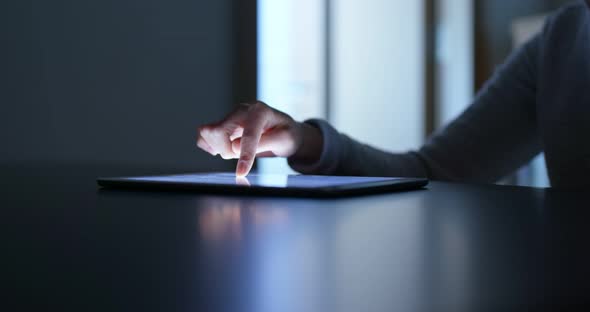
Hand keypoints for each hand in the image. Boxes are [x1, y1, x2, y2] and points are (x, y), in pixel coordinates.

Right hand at [197, 101, 321, 175]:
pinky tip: (222, 150)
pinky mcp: (222, 125)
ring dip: (219, 148)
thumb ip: (263, 143)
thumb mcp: (284, 140)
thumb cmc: (286, 135)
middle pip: (219, 131)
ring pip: (208, 133)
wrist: (284, 130)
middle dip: (227, 150)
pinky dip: (210, 146)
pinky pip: (204, 135)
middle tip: (242, 158)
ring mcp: (230, 116)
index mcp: (260, 112)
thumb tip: (234, 146)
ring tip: (235, 151)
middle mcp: (242, 110)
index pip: (248, 135)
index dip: (244, 156)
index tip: (240, 173)